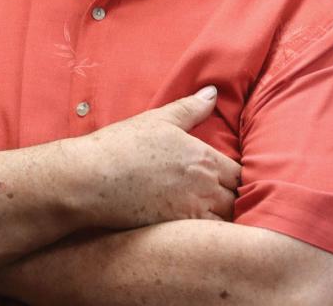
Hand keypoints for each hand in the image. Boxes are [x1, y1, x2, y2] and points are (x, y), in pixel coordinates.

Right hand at [66, 86, 239, 229]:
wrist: (91, 177)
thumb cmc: (121, 145)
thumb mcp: (157, 119)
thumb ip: (190, 108)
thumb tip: (212, 92)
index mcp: (203, 157)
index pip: (241, 172)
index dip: (240, 176)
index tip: (234, 178)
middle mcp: (204, 186)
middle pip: (240, 199)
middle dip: (238, 197)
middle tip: (228, 196)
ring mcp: (192, 212)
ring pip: (229, 222)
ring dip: (227, 218)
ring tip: (218, 214)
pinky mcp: (177, 231)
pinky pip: (209, 239)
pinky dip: (211, 236)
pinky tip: (202, 232)